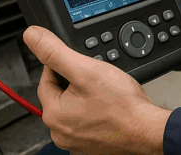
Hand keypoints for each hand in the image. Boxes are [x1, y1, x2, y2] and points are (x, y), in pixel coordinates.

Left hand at [23, 26, 170, 154]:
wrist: (148, 130)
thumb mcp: (86, 69)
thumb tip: (33, 36)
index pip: (46, 77)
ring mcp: (76, 141)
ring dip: (85, 96)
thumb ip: (55, 52)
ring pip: (74, 107)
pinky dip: (95, 112)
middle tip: (96, 78)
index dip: (62, 63)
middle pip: (60, 93)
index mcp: (53, 115)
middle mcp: (60, 133)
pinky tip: (108, 107)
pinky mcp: (92, 145)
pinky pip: (87, 121)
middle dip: (75, 81)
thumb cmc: (122, 106)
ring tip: (105, 93)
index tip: (79, 61)